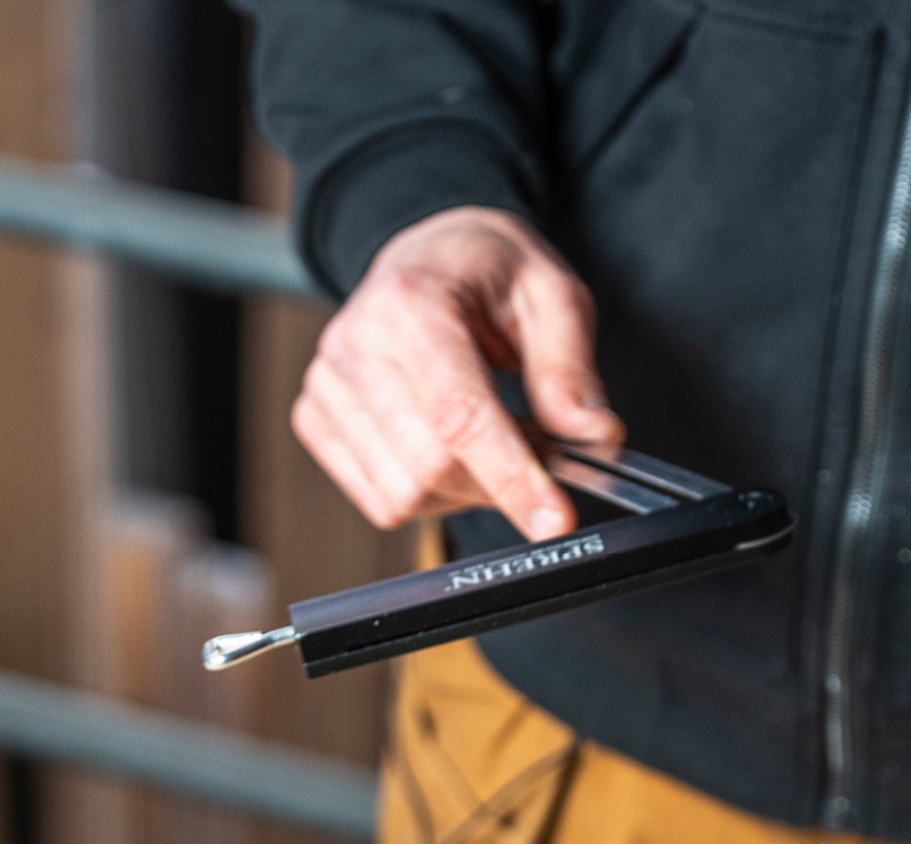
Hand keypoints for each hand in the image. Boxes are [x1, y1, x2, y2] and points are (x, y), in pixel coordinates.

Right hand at [291, 206, 622, 539]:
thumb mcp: (552, 295)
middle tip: (540, 449)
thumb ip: (571, 370)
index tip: (555, 520)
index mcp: (410, 302)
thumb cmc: (489, 271)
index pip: (459, 415)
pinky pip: (381, 500)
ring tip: (494, 438)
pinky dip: (431, 496)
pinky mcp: (315, 420)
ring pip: (405, 494)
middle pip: (432, 465)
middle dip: (501, 481)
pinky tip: (451, 450)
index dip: (512, 477)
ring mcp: (326, 386)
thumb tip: (594, 438)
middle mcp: (353, 345)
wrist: (428, 255)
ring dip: (468, 491)